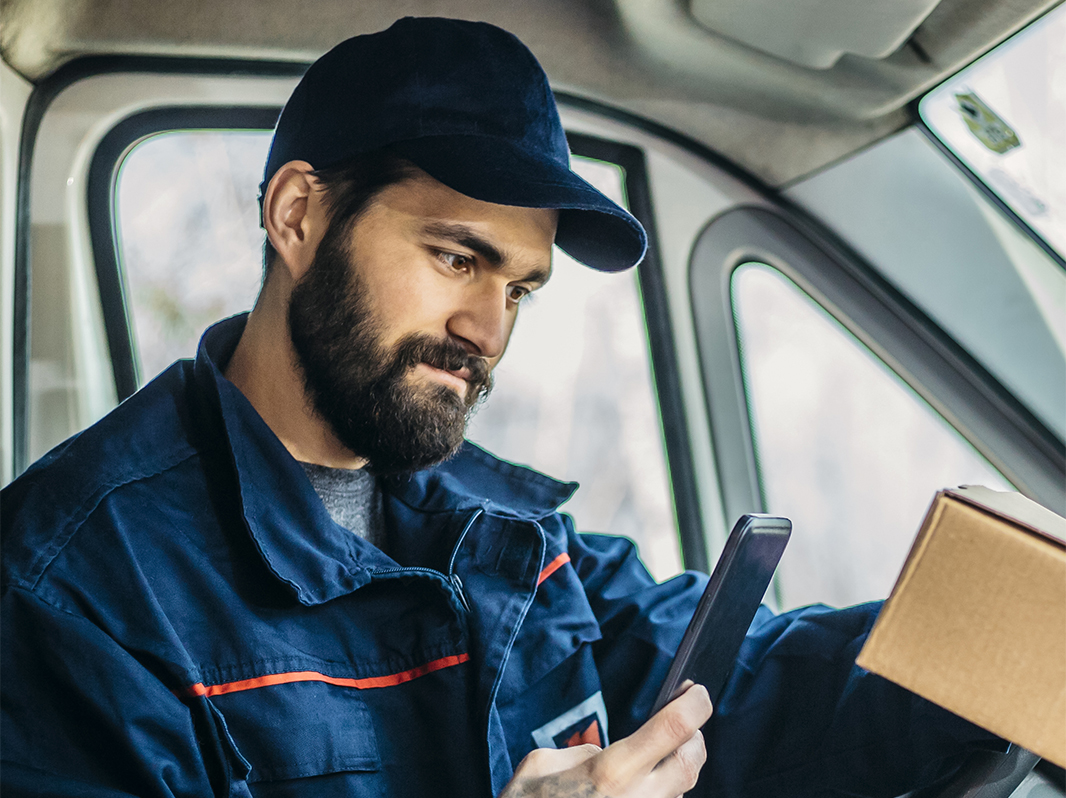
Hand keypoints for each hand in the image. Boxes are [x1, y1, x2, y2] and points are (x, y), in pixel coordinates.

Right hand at [499, 683, 711, 797]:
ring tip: (662, 753)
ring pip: (682, 791)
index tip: (697, 689)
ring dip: (679, 768)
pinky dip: (662, 792)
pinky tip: (644, 784)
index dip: (694, 703)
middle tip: (687, 720)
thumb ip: (586, 754)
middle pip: (692, 761)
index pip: (674, 727)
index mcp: (612, 771)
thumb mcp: (545, 763)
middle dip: (696, 737)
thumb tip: (609, 756)